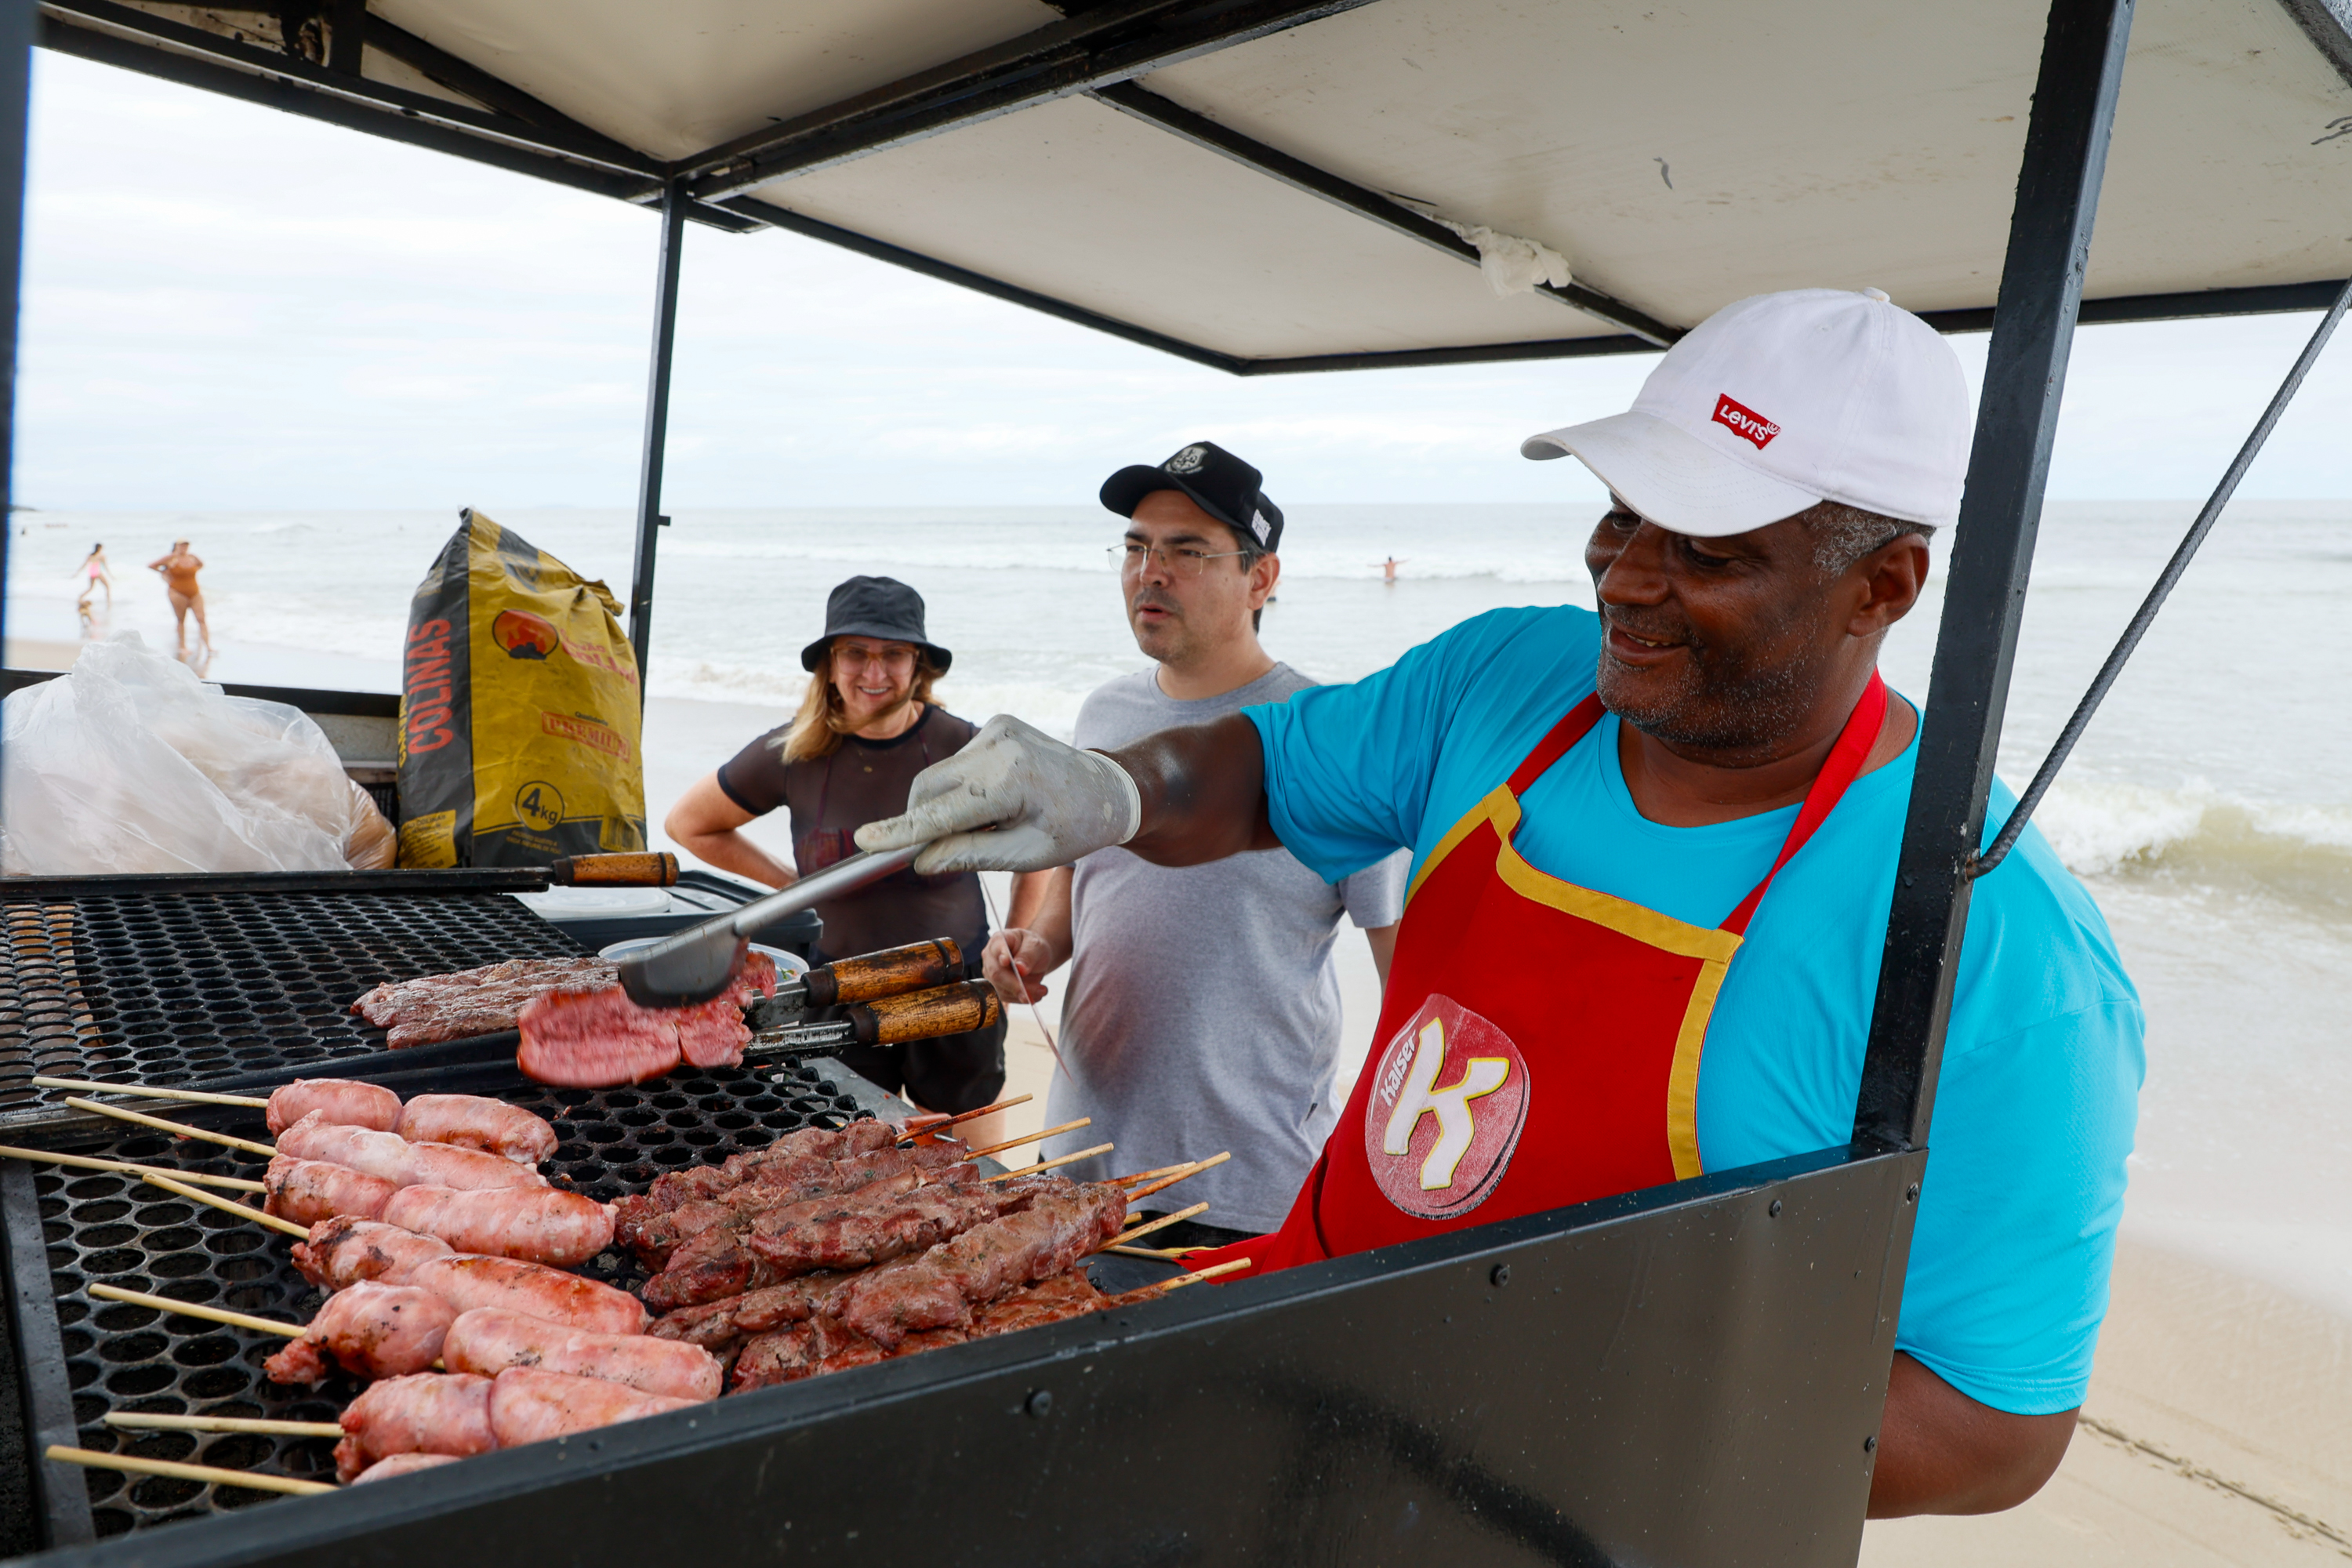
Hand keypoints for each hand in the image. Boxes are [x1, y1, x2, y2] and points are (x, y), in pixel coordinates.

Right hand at [854, 714, 1140, 874]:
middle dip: (922, 822)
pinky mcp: (995, 724)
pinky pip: (958, 764)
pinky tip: (997, 801)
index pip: (941, 812)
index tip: (866, 841)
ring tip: (991, 824)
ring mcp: (996, 729)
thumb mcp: (1027, 855)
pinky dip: (962, 788)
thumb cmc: (1074, 827)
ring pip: (940, 776)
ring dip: (946, 805)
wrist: (1109, 786)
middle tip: (937, 855)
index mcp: (1011, 780)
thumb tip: (920, 861)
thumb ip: (970, 855)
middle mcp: (999, 745)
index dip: (901, 831)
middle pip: (929, 789)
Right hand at [982, 928, 1055, 1004]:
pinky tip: (1035, 995)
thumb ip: (1028, 955)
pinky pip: (1007, 997)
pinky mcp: (997, 987)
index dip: (1001, 956)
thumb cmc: (1033, 947)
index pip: (997, 948)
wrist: (1034, 957)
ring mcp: (990, 973)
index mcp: (998, 940)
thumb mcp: (1036, 946)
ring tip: (1042, 991)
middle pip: (997, 974)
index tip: (1006, 961)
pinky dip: (1021, 998)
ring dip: (1023, 993)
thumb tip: (1020, 968)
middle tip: (1036, 990)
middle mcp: (990, 957)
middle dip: (1016, 985)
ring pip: (1002, 989)